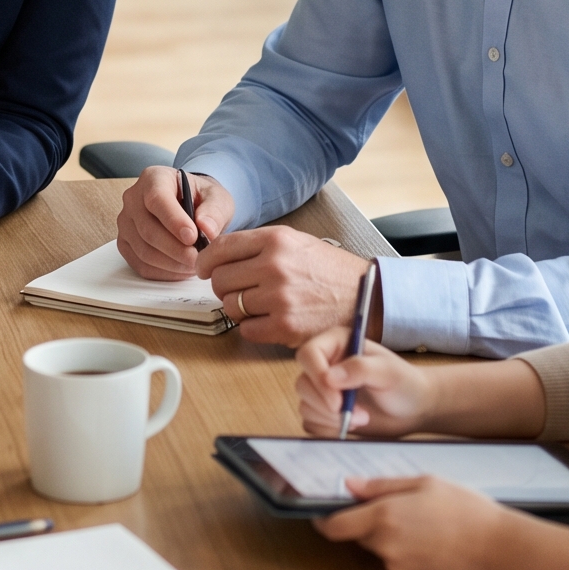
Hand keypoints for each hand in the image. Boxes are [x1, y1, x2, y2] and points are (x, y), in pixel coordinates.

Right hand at [115, 166, 233, 279]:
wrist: (192, 206)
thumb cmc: (201, 199)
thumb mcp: (217, 197)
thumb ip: (214, 210)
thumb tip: (206, 229)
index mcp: (154, 178)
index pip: (157, 199)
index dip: (173, 220)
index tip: (192, 237)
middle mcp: (133, 199)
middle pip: (147, 229)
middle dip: (175, 249)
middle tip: (198, 258)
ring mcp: (126, 223)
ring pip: (143, 250)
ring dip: (171, 263)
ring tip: (195, 264)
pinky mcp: (126, 244)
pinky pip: (141, 265)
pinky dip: (164, 273)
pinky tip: (182, 269)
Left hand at [199, 228, 370, 345]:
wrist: (364, 296)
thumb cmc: (328, 270)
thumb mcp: (296, 242)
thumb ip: (259, 245)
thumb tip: (218, 253)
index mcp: (276, 240)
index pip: (221, 248)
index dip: (206, 261)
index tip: (204, 268)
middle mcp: (275, 266)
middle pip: (219, 279)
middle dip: (225, 286)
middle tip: (240, 290)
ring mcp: (279, 298)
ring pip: (230, 305)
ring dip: (239, 308)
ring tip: (260, 305)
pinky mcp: (285, 326)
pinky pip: (246, 330)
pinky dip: (253, 328)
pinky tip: (270, 320)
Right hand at [295, 330, 436, 437]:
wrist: (414, 409)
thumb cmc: (405, 383)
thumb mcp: (388, 372)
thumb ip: (360, 369)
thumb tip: (329, 377)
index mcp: (336, 343)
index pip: (308, 354)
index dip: (317, 377)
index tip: (337, 400)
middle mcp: (325, 364)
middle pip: (303, 383)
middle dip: (326, 404)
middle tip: (356, 414)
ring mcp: (323, 389)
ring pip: (305, 405)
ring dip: (331, 418)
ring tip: (362, 419)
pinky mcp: (324, 412)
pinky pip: (311, 423)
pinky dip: (329, 429)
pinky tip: (352, 426)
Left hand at [316, 475, 511, 569]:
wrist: (500, 549)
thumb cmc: (468, 510)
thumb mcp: (425, 483)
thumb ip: (381, 486)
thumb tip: (350, 486)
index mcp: (385, 516)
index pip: (335, 526)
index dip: (325, 520)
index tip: (323, 514)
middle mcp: (386, 547)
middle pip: (360, 536)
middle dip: (371, 524)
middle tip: (402, 510)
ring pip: (382, 552)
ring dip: (393, 540)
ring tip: (427, 527)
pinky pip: (399, 567)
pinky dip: (408, 557)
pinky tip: (434, 545)